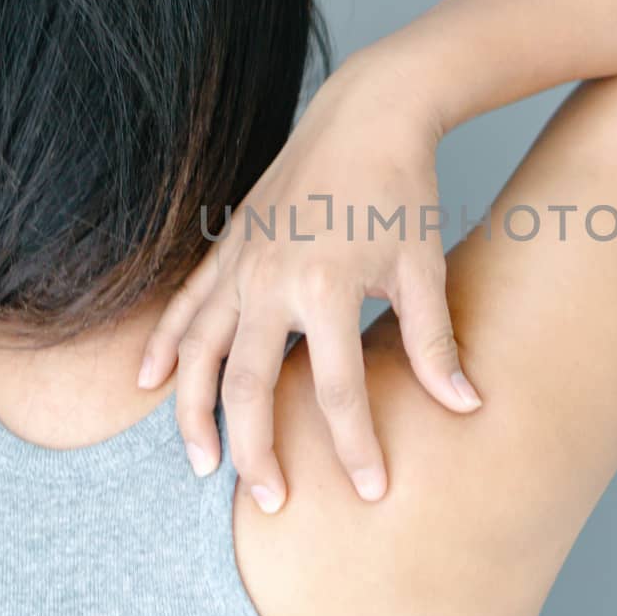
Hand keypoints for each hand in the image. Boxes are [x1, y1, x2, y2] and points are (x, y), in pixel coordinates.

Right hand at [136, 46, 483, 510]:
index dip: (354, 450)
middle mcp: (271, 280)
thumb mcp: (422, 268)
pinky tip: (151, 383)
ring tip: (203, 466)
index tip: (370, 493)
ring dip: (196, 414)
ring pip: (201, 355)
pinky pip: (185, 307)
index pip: (336, 394)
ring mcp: (241, 263)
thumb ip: (435, 343)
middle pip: (251, 388)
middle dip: (258, 452)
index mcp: (326, 288)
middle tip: (271, 503)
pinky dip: (166, 346)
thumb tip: (465, 407)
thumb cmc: (402, 190)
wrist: (368, 112)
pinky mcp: (228, 247)